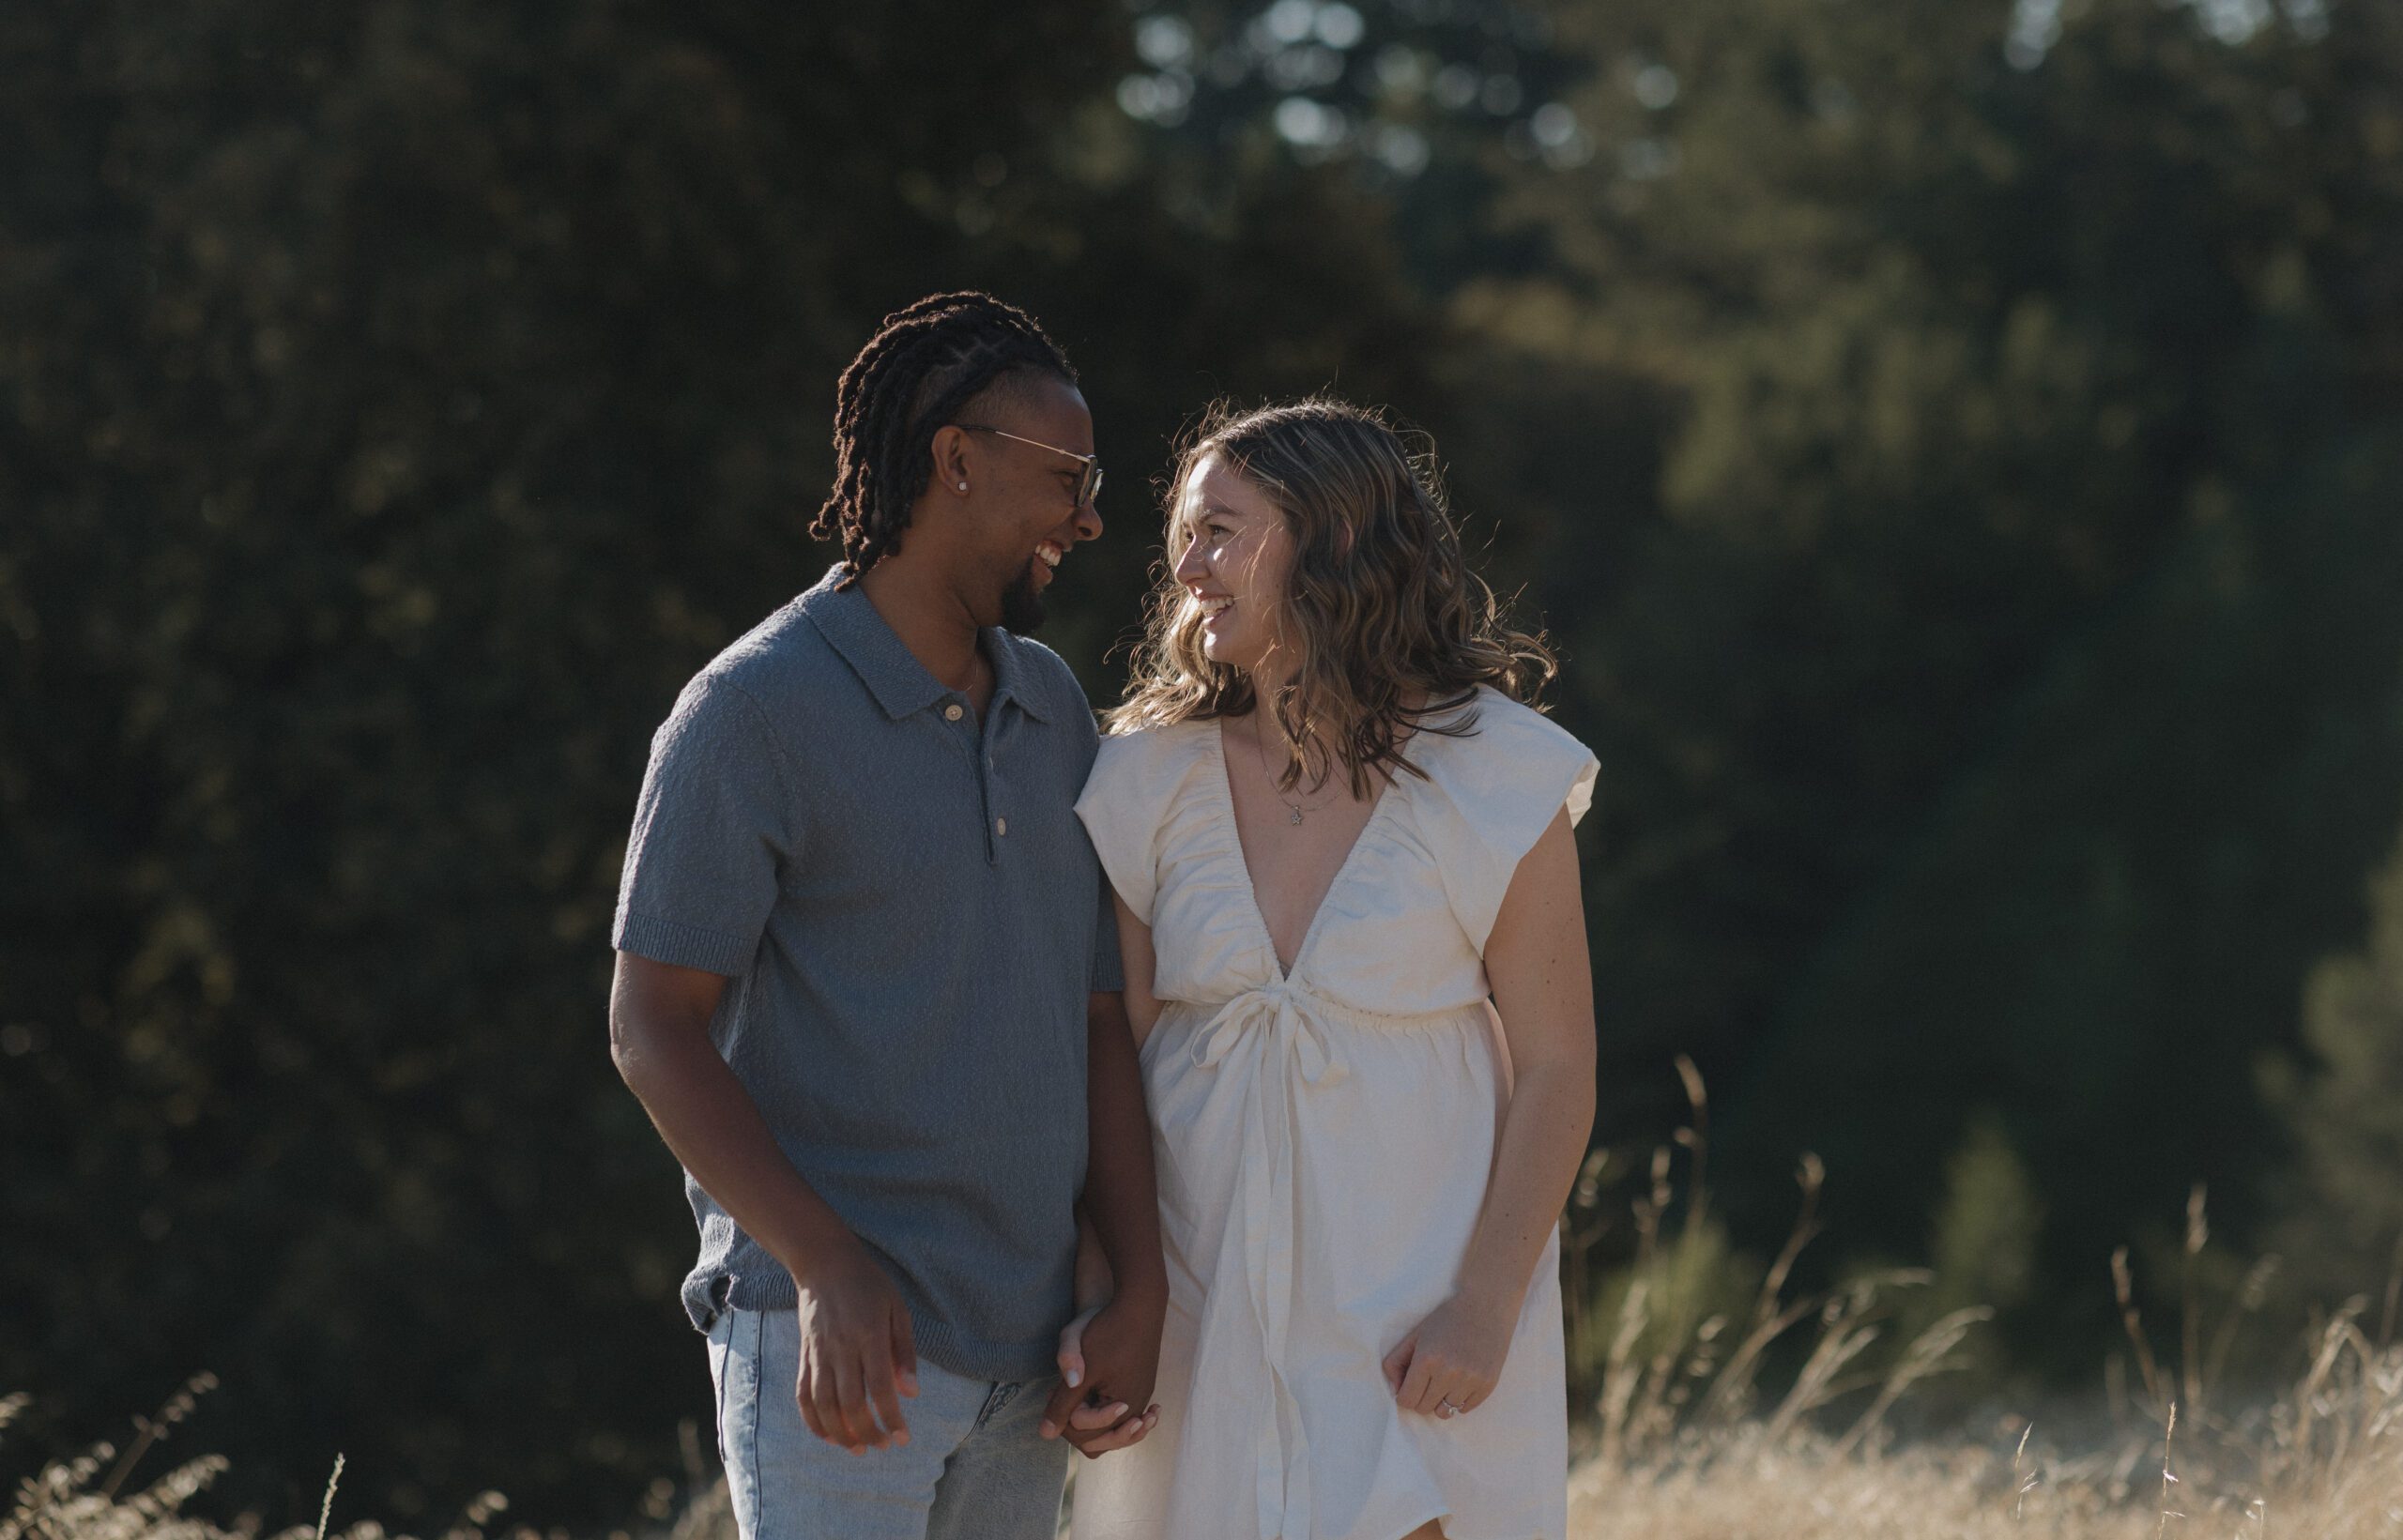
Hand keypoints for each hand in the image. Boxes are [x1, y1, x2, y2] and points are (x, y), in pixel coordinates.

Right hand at [792, 1238, 918, 1453]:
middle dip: (867, 1432)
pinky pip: (803, 1395)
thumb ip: (904, 1351)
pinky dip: (813, 1420)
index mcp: (869, 1335)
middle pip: (851, 1403)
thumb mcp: (897, 1309)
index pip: (880, 1387)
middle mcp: (841, 1348)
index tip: (902, 1437)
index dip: (891, 1417)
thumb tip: (911, 1393)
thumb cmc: (868, 1285)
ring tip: (857, 1449)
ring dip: (840, 1433)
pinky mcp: (803, 1355)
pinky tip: (828, 1435)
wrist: (825, 1263)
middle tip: (883, 1446)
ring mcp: (818, 1353)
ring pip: (824, 1404)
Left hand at [1042, 1295, 1163, 1456]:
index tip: (1058, 1390)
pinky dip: (1112, 1416)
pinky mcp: (1143, 1386)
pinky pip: (1126, 1415)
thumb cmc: (1108, 1331)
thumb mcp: (1081, 1365)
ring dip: (1096, 1422)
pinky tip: (1097, 1402)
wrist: (1139, 1304)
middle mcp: (1137, 1408)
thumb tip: (1045, 1434)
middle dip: (1080, 1424)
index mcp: (1122, 1406)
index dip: (1067, 1418)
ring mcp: (1142, 1397)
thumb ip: (1062, 1402)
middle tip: (1068, 1395)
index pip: (1087, 1437)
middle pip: (1103, 1441)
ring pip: (1116, 1430)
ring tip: (1079, 1404)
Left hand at [1382, 1286, 1517, 1420]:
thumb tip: (1395, 1390)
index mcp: (1427, 1359)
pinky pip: (1465, 1409)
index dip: (1405, 1395)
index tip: (1410, 1386)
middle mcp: (1449, 1373)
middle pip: (1424, 1408)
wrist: (1486, 1304)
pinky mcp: (1487, 1385)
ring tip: (1445, 1381)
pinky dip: (1459, 1399)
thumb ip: (1396, 1362)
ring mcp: (1470, 1381)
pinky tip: (1462, 1379)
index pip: (1406, 1400)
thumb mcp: (1415, 1335)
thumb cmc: (1447, 1317)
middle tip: (1428, 1380)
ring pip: (1445, 1413)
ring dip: (1441, 1401)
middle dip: (1422, 1397)